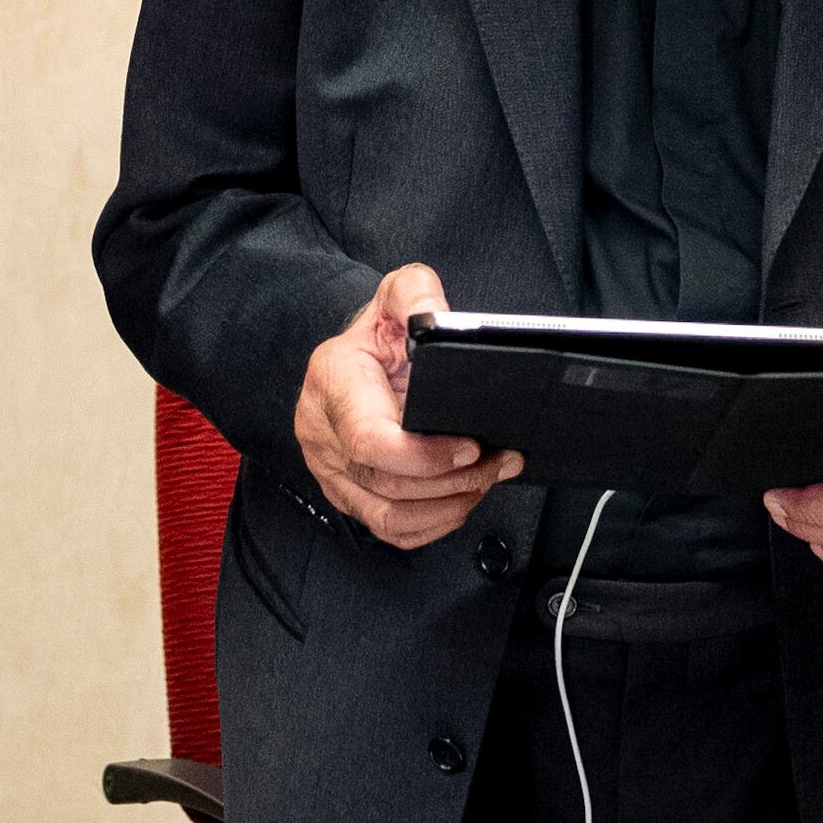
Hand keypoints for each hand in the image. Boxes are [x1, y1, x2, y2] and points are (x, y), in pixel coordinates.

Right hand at [292, 263, 520, 549]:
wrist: (354, 358)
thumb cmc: (378, 332)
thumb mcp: (397, 293)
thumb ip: (416, 294)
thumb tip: (438, 318)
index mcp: (333, 383)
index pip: (369, 441)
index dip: (424, 456)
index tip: (469, 446)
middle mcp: (323, 433)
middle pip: (387, 484)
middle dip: (454, 480)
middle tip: (499, 461)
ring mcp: (331, 470)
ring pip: (388, 516)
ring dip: (448, 506)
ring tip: (487, 480)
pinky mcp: (347, 494)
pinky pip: (388, 529)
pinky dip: (432, 524)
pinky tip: (461, 500)